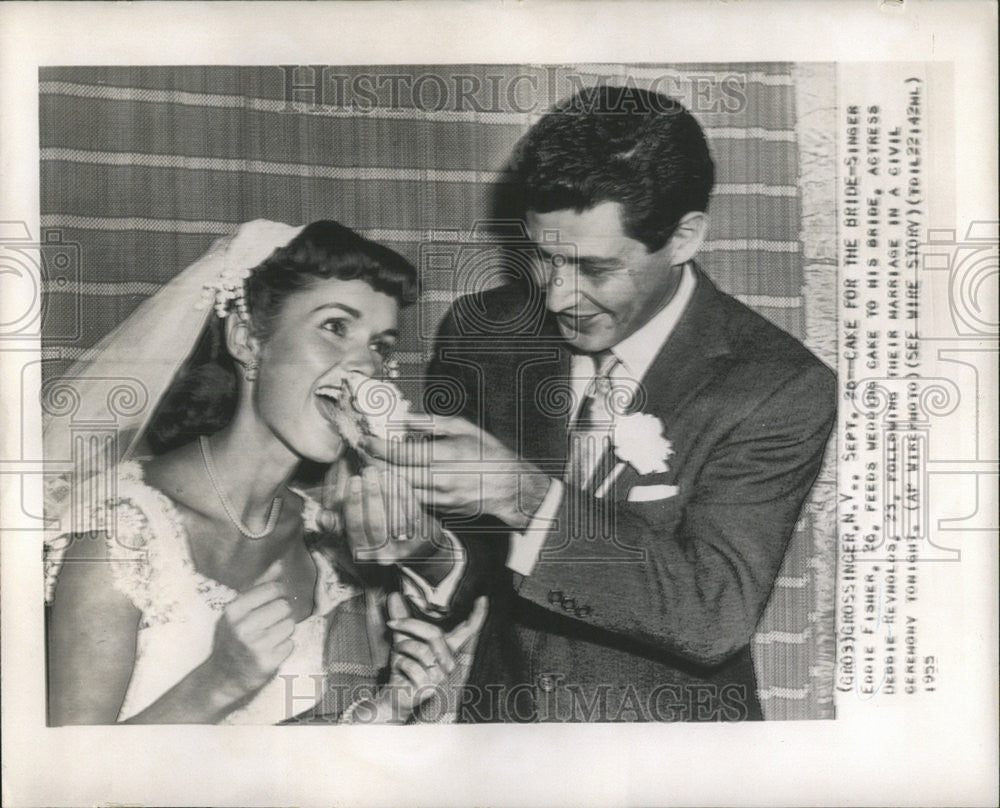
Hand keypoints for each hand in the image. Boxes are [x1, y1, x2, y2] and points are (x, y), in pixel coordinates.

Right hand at [206, 559, 294, 700]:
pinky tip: (270, 650)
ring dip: (284, 630)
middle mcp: (243, 627)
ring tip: (269, 637)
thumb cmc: (232, 638)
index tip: (274, 599)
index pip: (272, 589)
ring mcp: (255, 646)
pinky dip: (284, 647)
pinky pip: (290, 644)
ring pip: (290, 625)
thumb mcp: (236, 610)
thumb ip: (258, 586)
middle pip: (284, 607)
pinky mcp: (267, 662)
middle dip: (281, 614)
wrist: (222, 677)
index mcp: (234, 610)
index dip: (279, 593)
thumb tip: (280, 563)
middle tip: (270, 623)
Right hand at [342, 464, 450, 565]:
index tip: (354, 480)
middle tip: (369, 471)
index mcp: (362, 553)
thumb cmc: (381, 539)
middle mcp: (383, 554)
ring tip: (382, 472)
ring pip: (395, 517)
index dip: (354, 503)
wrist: (415, 552)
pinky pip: (413, 512)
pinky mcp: (422, 537)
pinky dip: (405, 494)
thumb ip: (337, 525)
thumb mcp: (356, 536)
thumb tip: (323, 516)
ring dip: (389, 491)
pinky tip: (398, 479)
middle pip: (376, 522)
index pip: (356, 527)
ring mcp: (404, 547)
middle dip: (372, 494)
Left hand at [363, 415, 550, 529]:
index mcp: (447, 455)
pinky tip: (389, 481)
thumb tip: (402, 418)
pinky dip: (396, 492)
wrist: (509, 486)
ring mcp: (441, 499)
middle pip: (393, 475)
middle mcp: (441, 479)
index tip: (365, 440)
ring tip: (370, 466)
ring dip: (381, 480)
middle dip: (372, 464)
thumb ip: (430, 423)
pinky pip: (410, 503)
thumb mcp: (463, 428)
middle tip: (360, 453)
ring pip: (398, 492)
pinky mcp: (441, 511)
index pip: (401, 453)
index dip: (378, 447)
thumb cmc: (487, 452)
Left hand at [376, 592, 487, 721]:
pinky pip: (412, 666)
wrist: (394, 695)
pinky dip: (400, 664)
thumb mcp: (403, 640)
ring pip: (422, 650)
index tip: (483, 599)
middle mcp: (448, 663)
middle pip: (435, 634)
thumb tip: (393, 596)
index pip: (466, 631)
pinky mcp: (429, 689)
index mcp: (447, 649)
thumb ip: (401, 620)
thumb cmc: (403, 669)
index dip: (477, 616)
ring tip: (397, 654)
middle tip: (393, 623)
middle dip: (410, 625)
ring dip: (403, 648)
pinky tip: (399, 672)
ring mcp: (440, 677)